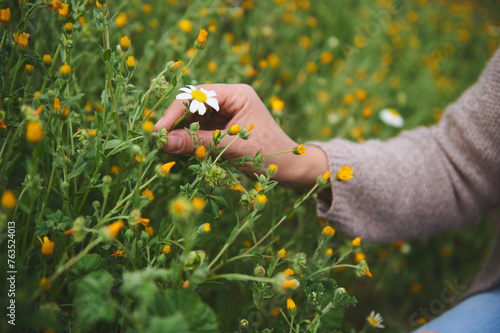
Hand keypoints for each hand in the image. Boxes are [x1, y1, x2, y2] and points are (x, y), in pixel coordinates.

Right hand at [154, 84, 327, 189]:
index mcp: (237, 94)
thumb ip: (200, 143)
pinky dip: (189, 142)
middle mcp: (230, 100)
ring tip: (165, 150)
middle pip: (193, 106)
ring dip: (180, 134)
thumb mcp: (235, 148)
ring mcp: (227, 115)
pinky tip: (179, 152)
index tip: (159, 131)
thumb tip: (165, 142)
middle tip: (158, 143)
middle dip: (175, 124)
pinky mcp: (224, 130)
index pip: (197, 96)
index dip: (175, 113)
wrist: (293, 171)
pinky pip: (200, 132)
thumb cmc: (273, 155)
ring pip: (194, 120)